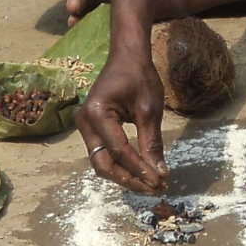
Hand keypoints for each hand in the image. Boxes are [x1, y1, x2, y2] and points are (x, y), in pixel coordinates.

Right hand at [75, 56, 168, 194]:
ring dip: (125, 175)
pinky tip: (140, 171)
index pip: (119, 151)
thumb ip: (152, 143)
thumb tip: (160, 173)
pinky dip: (121, 164)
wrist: (128, 57)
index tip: (160, 182)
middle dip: (129, 179)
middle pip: (103, 164)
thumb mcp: (150, 109)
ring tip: (150, 183)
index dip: (139, 170)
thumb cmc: (140, 77)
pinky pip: (104, 153)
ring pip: (102, 162)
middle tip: (154, 188)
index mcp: (97, 114)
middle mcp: (85, 123)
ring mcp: (85, 127)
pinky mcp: (92, 129)